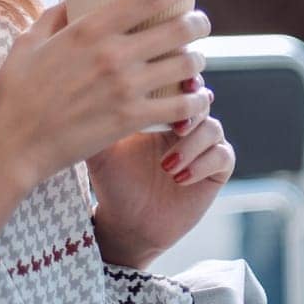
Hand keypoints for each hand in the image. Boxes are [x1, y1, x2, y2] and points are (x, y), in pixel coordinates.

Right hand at [0, 0, 216, 192]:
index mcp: (91, 29)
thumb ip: (56, 14)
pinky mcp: (130, 119)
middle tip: (200, 22)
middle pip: (179, 28)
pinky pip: (180, 106)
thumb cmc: (15, 92)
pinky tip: (197, 98)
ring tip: (195, 59)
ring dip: (198, 59)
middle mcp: (114, 54)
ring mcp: (125, 88)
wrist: (12, 144)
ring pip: (186, 65)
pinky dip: (195, 100)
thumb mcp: (30, 41)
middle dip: (199, 22)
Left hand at [87, 77, 235, 268]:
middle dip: (191, 107)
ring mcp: (204, 145)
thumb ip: (98, 120)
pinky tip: (179, 178)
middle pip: (201, 99)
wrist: (128, 222)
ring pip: (212, 128)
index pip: (175, 84)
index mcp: (161, 109)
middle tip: (177, 124)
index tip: (167, 87)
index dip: (175, 80)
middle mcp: (186, 122)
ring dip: (192, 144)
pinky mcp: (217, 169)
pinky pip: (222, 156)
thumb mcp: (101, 149)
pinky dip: (203, 164)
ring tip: (167, 166)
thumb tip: (81, 89)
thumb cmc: (113, 180)